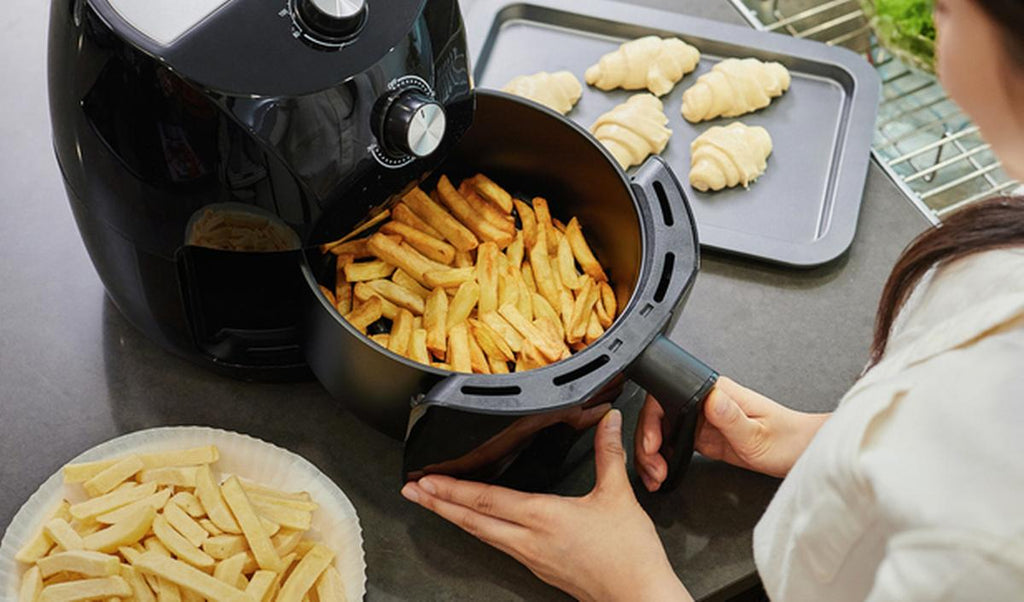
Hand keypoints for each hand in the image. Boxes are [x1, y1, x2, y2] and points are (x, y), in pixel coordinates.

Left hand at [401, 410, 692, 601]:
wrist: (638, 597)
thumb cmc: (628, 555)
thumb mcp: (619, 496)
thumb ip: (609, 455)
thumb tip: (609, 422)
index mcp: (544, 517)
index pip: (487, 499)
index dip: (453, 488)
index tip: (428, 479)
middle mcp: (529, 539)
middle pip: (473, 520)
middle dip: (438, 504)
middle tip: (411, 491)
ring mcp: (531, 557)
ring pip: (482, 534)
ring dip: (453, 517)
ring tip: (432, 504)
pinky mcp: (539, 567)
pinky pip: (498, 544)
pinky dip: (478, 529)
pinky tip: (475, 524)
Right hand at [635, 377, 829, 489]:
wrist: (803, 454)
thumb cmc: (788, 440)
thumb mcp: (758, 433)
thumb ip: (731, 417)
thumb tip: (709, 398)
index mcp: (715, 392)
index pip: (666, 396)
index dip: (651, 421)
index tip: (653, 445)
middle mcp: (705, 402)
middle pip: (658, 416)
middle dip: (647, 444)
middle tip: (653, 469)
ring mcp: (702, 419)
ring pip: (662, 432)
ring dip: (652, 455)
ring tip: (657, 477)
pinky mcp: (704, 436)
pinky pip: (674, 445)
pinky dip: (664, 460)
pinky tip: (664, 474)